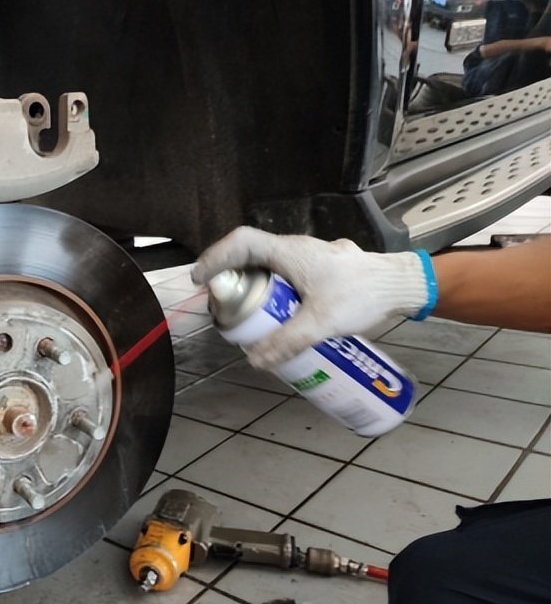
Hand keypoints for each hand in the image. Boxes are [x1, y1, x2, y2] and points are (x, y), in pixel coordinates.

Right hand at [191, 227, 429, 369]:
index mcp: (289, 253)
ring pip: (267, 265)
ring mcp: (307, 257)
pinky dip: (270, 289)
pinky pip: (283, 274)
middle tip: (221, 303)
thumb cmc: (363, 294)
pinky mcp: (318, 269)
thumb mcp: (320, 323)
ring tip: (245, 312)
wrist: (401, 286)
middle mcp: (295, 249)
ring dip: (250, 284)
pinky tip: (277, 313)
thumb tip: (255, 359)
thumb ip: (287, 342)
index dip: (215, 257)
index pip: (241, 243)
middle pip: (249, 255)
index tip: (201, 279)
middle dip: (229, 277)